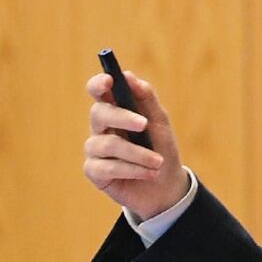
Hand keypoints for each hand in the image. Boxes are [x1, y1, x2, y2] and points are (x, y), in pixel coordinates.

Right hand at [83, 71, 189, 220]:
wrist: (167, 185)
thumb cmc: (161, 148)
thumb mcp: (160, 121)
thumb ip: (146, 97)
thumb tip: (129, 76)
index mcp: (115, 110)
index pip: (98, 91)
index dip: (98, 84)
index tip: (109, 80)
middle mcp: (101, 127)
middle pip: (99, 113)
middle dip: (122, 117)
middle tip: (144, 124)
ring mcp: (95, 150)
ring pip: (107, 144)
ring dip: (138, 153)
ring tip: (158, 162)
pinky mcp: (94, 172)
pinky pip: (107, 167)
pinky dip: (132, 170)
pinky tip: (148, 173)